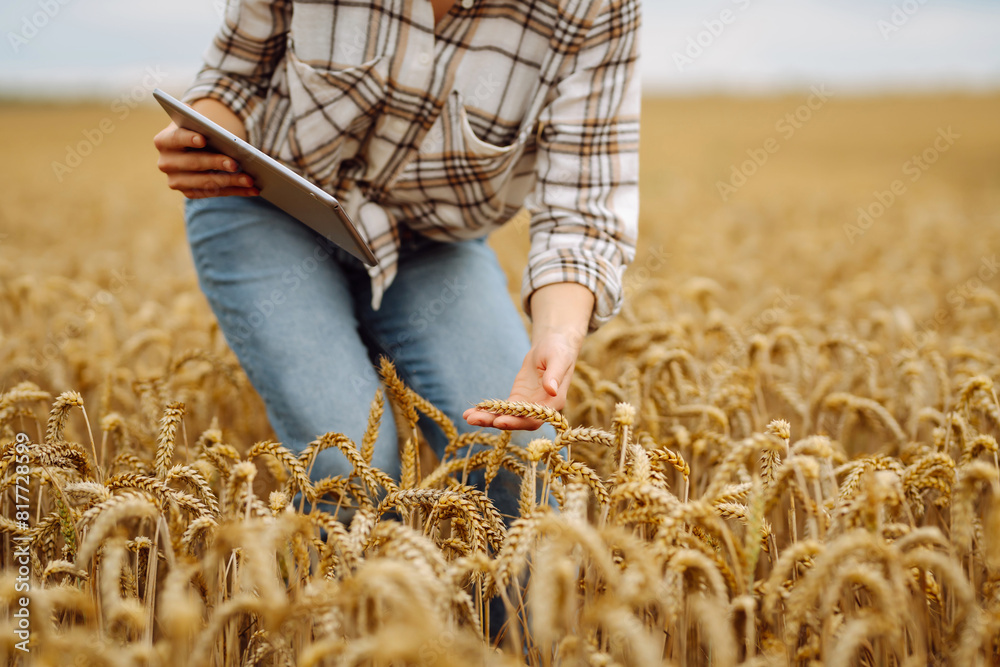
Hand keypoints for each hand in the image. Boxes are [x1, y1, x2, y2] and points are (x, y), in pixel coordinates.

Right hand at [153, 98, 257, 198]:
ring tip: (250, 180)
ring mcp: (177, 181)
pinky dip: (236, 191)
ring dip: (231, 181)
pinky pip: (216, 193)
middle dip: (217, 163)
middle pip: (194, 163)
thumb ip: (202, 123)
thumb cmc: (196, 130)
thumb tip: (226, 136)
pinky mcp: (190, 193)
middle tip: (236, 164)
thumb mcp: (196, 122)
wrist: (192, 147)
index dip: (188, 139)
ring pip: (206, 182)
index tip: (203, 139)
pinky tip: (252, 189)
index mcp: (164, 141)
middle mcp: (166, 163)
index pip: (176, 139)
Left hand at [463, 282, 593, 430]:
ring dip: (487, 419)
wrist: (552, 345)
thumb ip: (555, 375)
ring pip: (506, 417)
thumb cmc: (559, 350)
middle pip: (517, 421)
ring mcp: (527, 405)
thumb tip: (552, 390)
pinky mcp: (517, 399)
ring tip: (467, 417)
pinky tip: (471, 412)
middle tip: (474, 419)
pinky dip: (487, 411)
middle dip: (495, 421)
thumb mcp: (558, 359)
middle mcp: (540, 409)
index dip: (518, 422)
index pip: (534, 418)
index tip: (499, 421)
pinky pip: (501, 408)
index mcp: (554, 403)